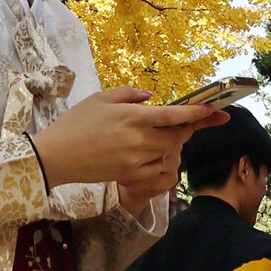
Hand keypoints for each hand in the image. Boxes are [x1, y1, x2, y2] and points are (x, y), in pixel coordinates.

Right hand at [33, 87, 226, 190]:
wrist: (55, 157)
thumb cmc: (75, 123)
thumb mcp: (101, 98)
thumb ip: (130, 94)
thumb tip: (151, 98)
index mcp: (134, 116)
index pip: (175, 114)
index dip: (198, 113)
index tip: (215, 110)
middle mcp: (139, 139)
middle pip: (177, 137)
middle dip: (185, 130)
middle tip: (184, 123)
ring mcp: (135, 160)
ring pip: (169, 154)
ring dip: (171, 146)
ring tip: (157, 138)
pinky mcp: (129, 176)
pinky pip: (157, 171)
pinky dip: (159, 163)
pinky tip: (148, 155)